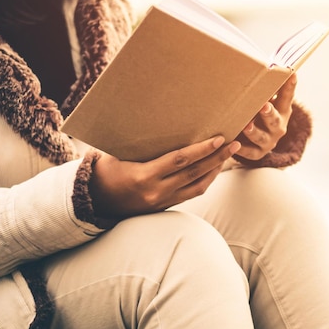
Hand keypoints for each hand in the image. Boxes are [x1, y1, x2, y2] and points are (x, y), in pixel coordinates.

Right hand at [89, 136, 240, 218]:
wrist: (93, 202)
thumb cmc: (105, 171)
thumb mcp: (119, 154)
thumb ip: (143, 145)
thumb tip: (163, 122)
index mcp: (144, 176)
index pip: (180, 161)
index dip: (202, 150)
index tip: (219, 138)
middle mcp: (156, 192)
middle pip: (195, 173)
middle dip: (217, 158)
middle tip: (235, 143)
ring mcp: (162, 202)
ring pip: (198, 186)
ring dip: (215, 169)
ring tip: (229, 153)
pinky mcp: (165, 207)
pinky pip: (192, 193)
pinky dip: (205, 180)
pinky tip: (213, 168)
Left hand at [236, 73, 296, 159]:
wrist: (258, 141)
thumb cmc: (259, 113)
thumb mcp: (266, 100)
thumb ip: (265, 87)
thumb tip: (261, 61)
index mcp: (283, 110)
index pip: (287, 96)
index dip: (289, 85)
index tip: (291, 73)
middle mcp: (278, 126)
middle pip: (275, 119)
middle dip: (269, 112)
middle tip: (264, 105)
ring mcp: (269, 140)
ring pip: (261, 136)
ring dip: (254, 131)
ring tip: (247, 125)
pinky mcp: (258, 153)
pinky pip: (250, 152)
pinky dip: (242, 150)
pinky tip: (235, 144)